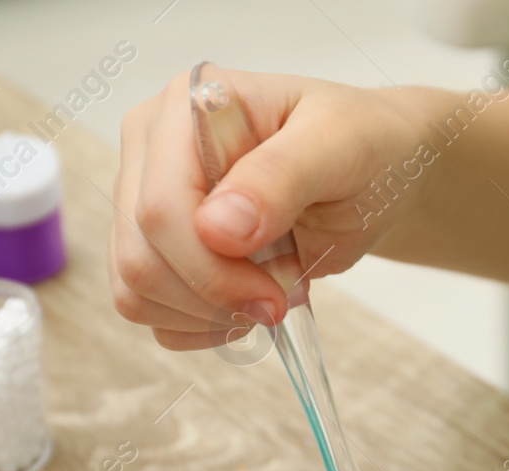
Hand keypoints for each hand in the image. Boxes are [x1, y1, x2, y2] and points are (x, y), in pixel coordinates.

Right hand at [111, 69, 421, 348]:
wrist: (373, 175)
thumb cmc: (360, 146)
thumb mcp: (341, 147)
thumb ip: (281, 176)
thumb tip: (216, 227)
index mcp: (185, 106)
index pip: (162, 207)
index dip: (214, 268)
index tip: (275, 294)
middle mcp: (151, 148)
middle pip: (141, 256)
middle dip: (215, 295)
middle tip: (278, 298)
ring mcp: (144, 198)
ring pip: (135, 290)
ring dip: (207, 314)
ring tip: (267, 293)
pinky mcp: (154, 244)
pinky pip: (147, 310)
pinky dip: (197, 326)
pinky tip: (242, 306)